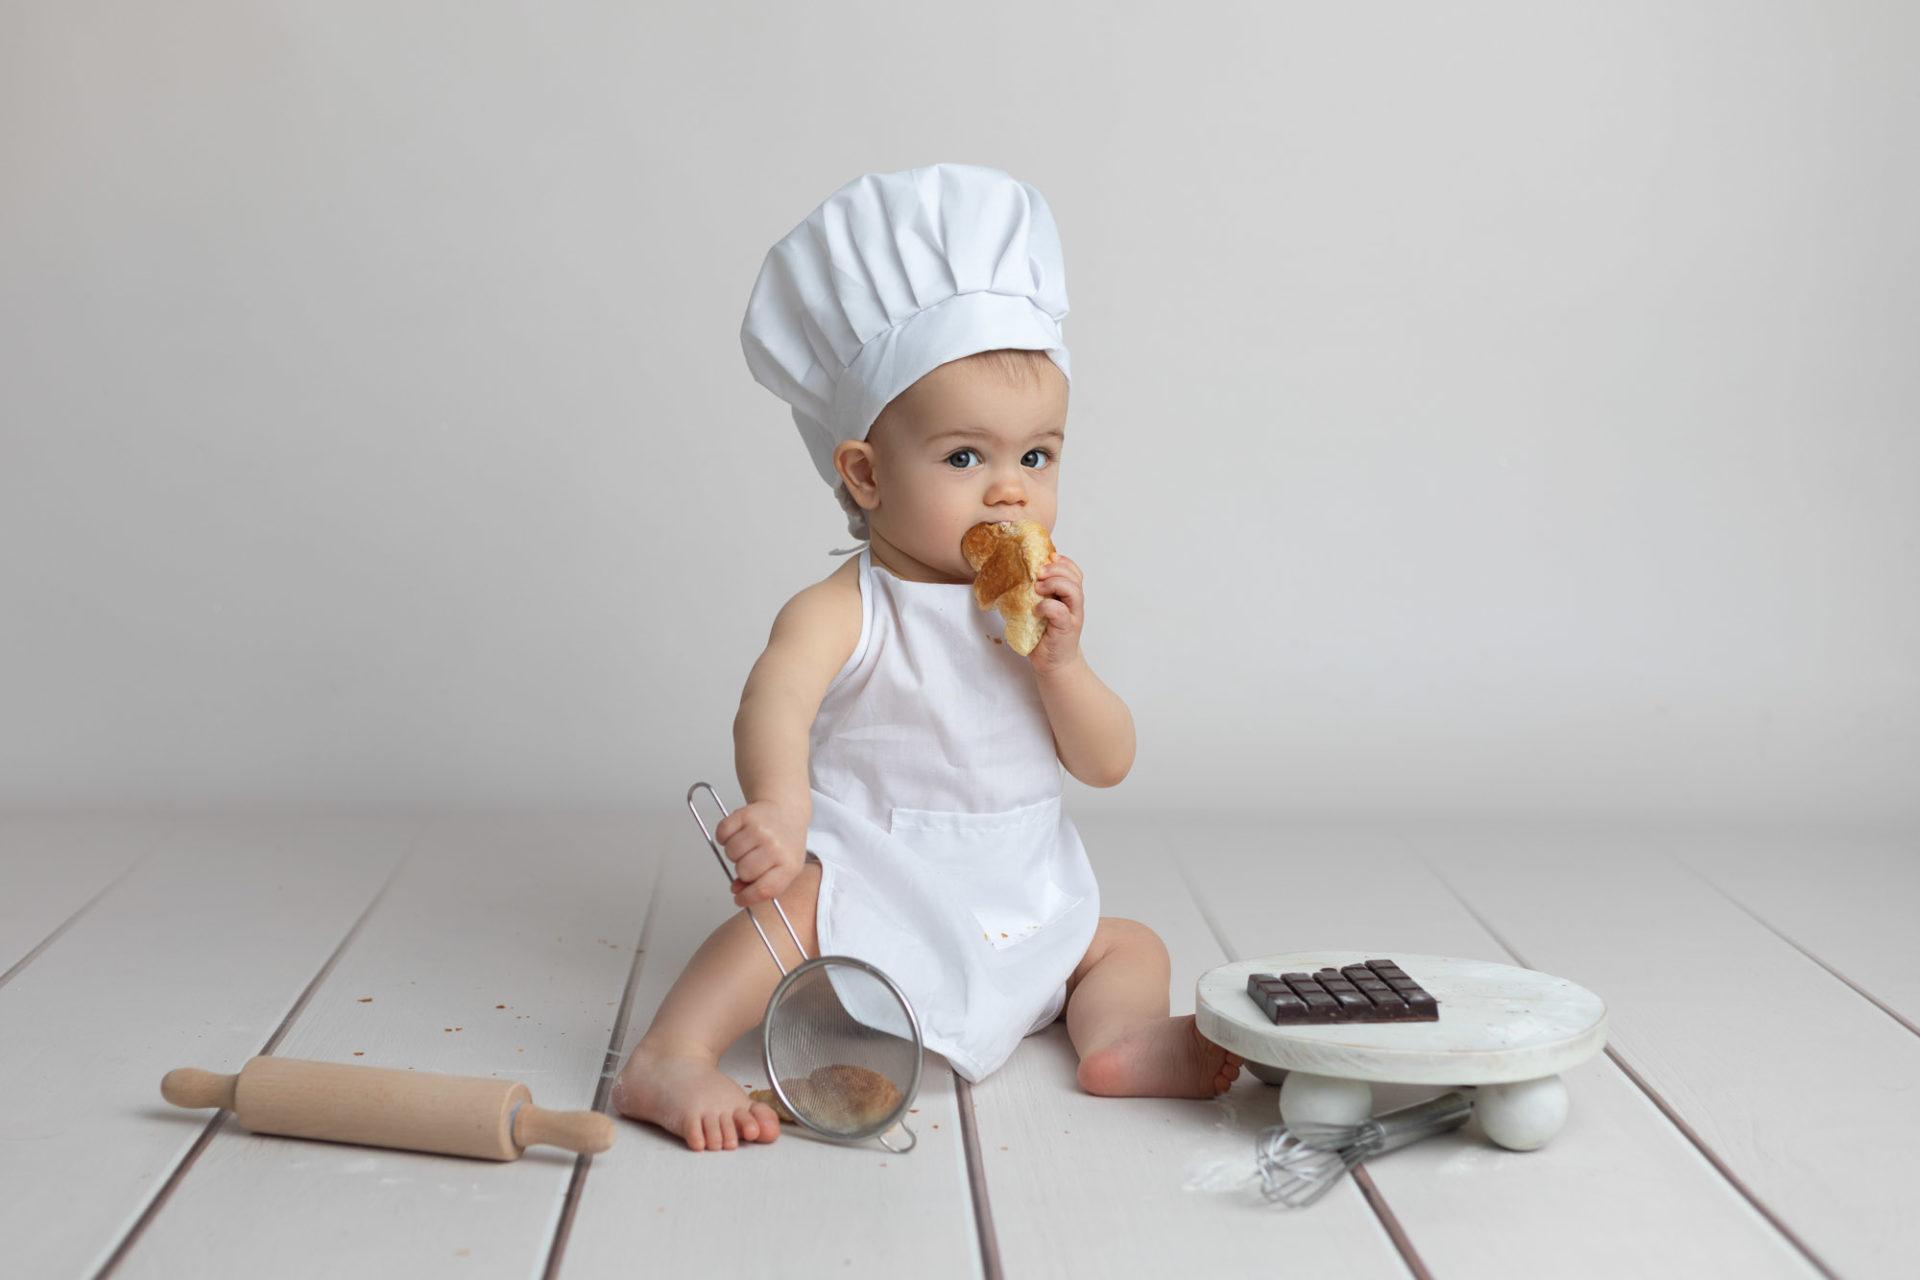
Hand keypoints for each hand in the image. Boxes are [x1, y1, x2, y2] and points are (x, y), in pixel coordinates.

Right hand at [713, 797, 808, 906]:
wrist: (787, 810)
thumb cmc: (785, 842)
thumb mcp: (783, 868)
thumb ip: (762, 884)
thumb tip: (737, 891)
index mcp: (789, 864)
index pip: (764, 889)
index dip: (747, 898)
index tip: (739, 899)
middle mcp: (776, 846)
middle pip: (744, 871)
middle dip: (743, 870)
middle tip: (750, 860)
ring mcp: (761, 829)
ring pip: (731, 853)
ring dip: (734, 853)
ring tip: (747, 846)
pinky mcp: (746, 814)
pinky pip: (722, 834)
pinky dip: (724, 837)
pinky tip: (737, 834)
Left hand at [1028, 552, 1084, 675]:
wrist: (1054, 663)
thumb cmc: (1044, 636)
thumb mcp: (1041, 609)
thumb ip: (1037, 594)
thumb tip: (1016, 576)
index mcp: (1069, 597)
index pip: (1074, 572)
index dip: (1063, 562)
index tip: (1047, 558)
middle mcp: (1074, 604)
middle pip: (1075, 577)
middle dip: (1056, 569)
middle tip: (1038, 573)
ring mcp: (1073, 616)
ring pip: (1073, 590)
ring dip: (1054, 584)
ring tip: (1037, 588)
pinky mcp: (1066, 628)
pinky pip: (1060, 611)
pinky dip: (1047, 606)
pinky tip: (1036, 609)